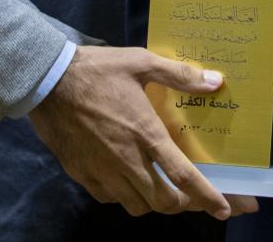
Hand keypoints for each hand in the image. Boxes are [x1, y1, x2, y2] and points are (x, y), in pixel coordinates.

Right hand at [27, 46, 256, 219]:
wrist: (47, 81)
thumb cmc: (97, 70)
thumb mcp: (140, 62)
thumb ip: (179, 75)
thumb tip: (216, 82)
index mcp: (146, 133)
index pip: (184, 176)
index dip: (208, 197)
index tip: (225, 209)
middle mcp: (127, 160)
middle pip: (163, 202)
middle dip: (184, 205)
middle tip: (191, 196)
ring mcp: (103, 171)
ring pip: (137, 206)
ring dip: (154, 203)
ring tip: (161, 189)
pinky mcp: (82, 175)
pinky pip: (110, 198)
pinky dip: (124, 197)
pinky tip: (127, 182)